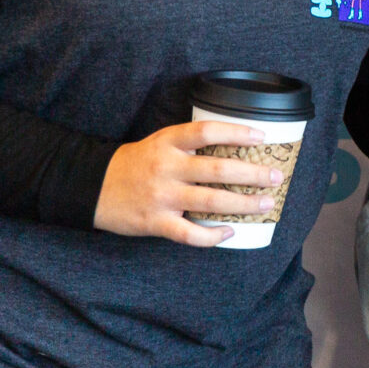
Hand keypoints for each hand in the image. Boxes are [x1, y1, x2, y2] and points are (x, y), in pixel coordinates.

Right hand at [94, 120, 287, 245]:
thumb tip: (235, 146)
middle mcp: (167, 167)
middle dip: (252, 174)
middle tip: (276, 176)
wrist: (92, 186)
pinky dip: (212, 235)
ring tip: (266, 203)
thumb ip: (190, 144)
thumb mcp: (160, 142)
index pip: (207, 132)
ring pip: (211, 201)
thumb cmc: (135, 163)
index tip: (262, 137)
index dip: (237, 132)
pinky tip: (230, 232)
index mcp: (168, 142)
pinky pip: (189, 233)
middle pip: (217, 169)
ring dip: (243, 203)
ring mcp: (161, 196)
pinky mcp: (154, 222)